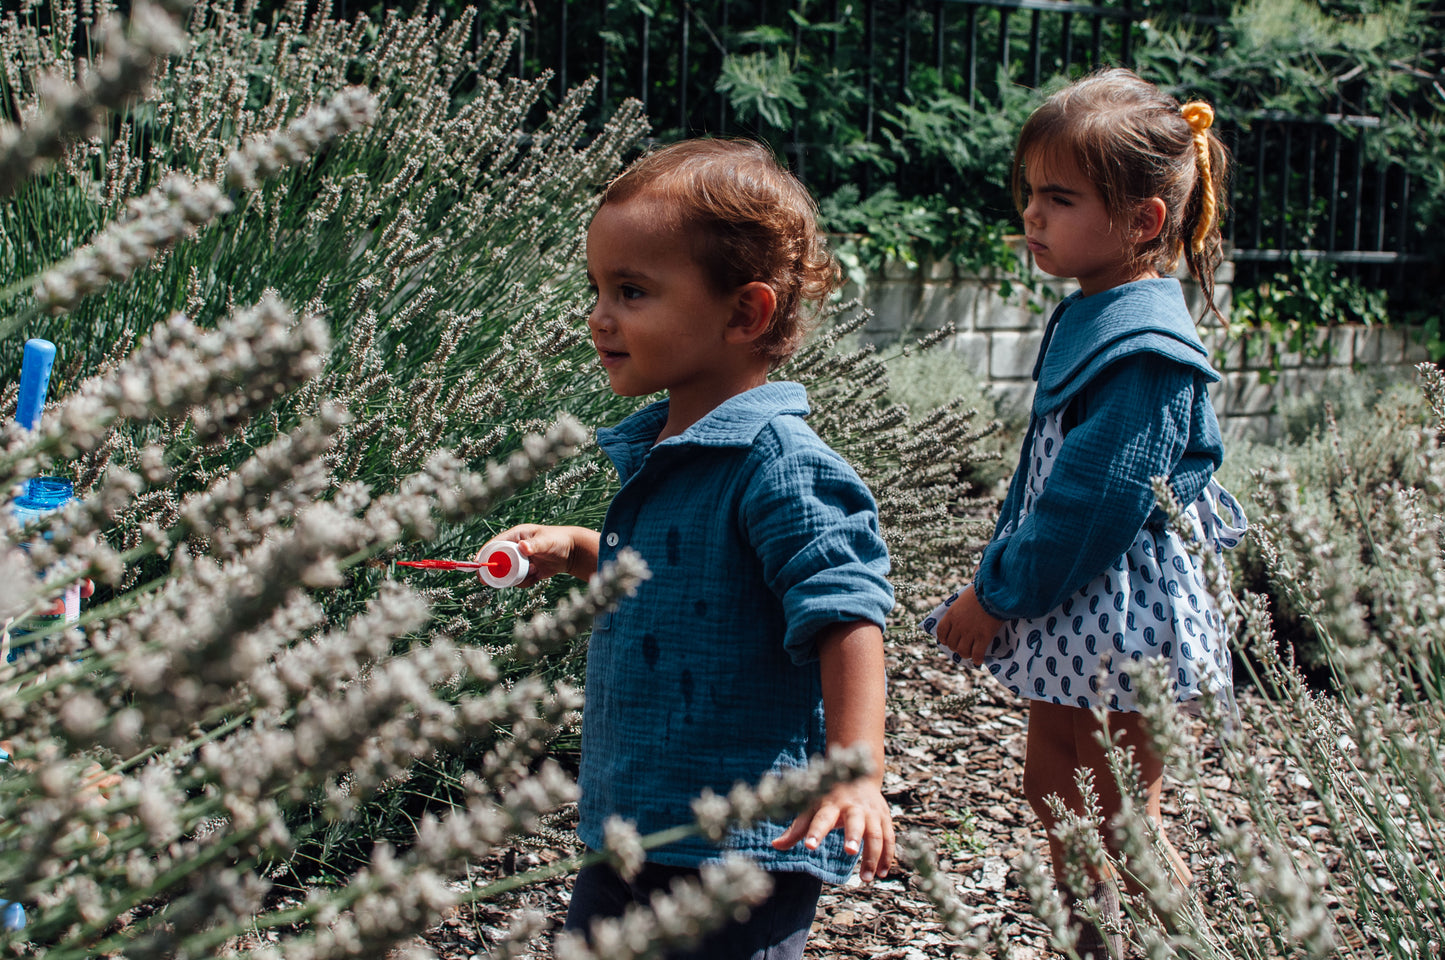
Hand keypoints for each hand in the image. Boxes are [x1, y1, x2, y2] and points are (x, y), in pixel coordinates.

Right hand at [481, 524, 597, 585]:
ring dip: (514, 578)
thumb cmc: (559, 540)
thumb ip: (535, 545)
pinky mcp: (526, 571)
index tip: (477, 563)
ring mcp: (520, 560)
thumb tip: (523, 547)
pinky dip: (525, 582)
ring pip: (507, 574)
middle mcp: (515, 548)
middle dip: (493, 572)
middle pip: (497, 561)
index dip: (484, 553)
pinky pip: (518, 580)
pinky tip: (538, 576)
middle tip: (489, 582)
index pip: (494, 544)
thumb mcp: (546, 541)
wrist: (572, 553)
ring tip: (534, 572)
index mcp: (515, 536)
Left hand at [771, 779, 894, 882]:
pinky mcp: (885, 818)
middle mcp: (854, 807)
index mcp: (831, 803)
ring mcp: (872, 812)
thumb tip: (775, 846)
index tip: (809, 846)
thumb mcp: (812, 808)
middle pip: (856, 821)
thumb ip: (796, 829)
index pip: (822, 818)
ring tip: (866, 879)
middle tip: (849, 851)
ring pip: (876, 834)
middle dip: (853, 835)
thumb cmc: (830, 798)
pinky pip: (889, 839)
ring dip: (873, 856)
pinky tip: (882, 873)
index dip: (815, 831)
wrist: (860, 776)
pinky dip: (887, 857)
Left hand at [935, 584, 1002, 665]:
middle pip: (951, 643)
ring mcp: (970, 632)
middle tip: (962, 646)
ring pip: (963, 651)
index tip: (946, 640)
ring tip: (970, 653)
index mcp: (951, 614)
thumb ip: (961, 607)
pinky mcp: (983, 637)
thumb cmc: (982, 591)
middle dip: (956, 647)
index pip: (941, 631)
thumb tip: (963, 608)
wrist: (995, 592)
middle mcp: (958, 625)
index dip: (943, 639)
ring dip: (966, 654)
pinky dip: (977, 659)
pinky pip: (977, 653)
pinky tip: (979, 661)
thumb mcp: (964, 597)